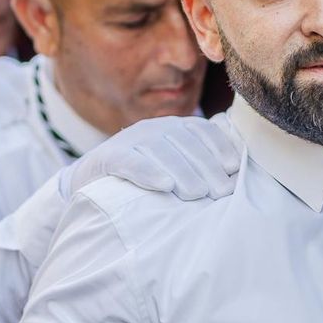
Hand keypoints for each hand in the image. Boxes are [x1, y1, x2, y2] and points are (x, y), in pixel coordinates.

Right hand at [64, 116, 240, 201]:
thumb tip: (233, 179)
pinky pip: (130, 162)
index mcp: (171, 129)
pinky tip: (164, 186)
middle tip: (221, 192)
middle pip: (184, 142)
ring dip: (182, 171)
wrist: (88, 184)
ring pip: (160, 151)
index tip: (234, 168)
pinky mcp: (108, 157)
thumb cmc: (140, 182)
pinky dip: (148, 172)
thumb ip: (196, 168)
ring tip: (198, 194)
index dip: (219, 148)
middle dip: (206, 166)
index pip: (200, 131)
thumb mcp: (170, 169)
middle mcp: (152, 129)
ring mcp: (128, 140)